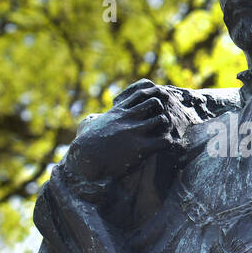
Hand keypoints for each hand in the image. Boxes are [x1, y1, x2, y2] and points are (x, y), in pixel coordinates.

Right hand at [64, 80, 182, 184]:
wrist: (85, 159)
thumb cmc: (86, 146)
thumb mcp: (92, 125)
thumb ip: (98, 119)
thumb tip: (93, 119)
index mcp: (119, 110)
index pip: (141, 93)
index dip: (151, 99)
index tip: (152, 111)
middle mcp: (129, 117)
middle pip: (155, 101)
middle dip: (162, 110)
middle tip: (161, 123)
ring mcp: (135, 131)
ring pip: (162, 119)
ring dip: (166, 127)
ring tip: (162, 136)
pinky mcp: (140, 147)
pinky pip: (164, 140)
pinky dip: (167, 142)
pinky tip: (161, 148)